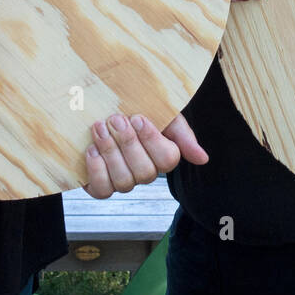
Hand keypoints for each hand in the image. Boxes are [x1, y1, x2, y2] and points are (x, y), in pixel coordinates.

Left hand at [82, 113, 207, 198]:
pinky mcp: (101, 185)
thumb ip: (182, 134)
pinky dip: (96, 170)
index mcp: (162, 155)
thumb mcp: (162, 113)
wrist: (102, 105)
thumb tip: (202, 159)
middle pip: (145, 173)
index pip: (168, 159)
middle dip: (128, 144)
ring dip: (110, 153)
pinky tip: (92, 149)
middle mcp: (145, 172)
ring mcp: (123, 181)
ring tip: (100, 128)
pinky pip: (103, 190)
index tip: (138, 118)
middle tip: (115, 119)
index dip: (152, 140)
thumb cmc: (135, 109)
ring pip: (124, 182)